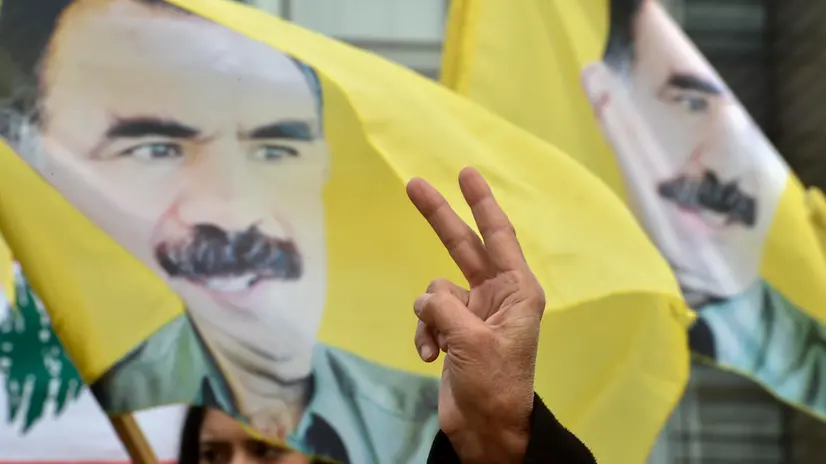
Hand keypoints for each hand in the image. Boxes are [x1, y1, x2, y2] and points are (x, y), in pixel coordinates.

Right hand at [406, 167, 544, 462]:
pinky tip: (430, 356)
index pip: (498, 235)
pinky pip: (427, 316)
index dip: (481, 203)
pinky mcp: (454, 330)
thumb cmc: (495, 384)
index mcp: (517, 290)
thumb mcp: (474, 342)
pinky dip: (424, 334)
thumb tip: (425, 302)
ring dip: (429, 318)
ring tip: (439, 345)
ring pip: (435, 292)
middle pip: (461, 246)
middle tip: (413, 184)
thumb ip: (445, 309)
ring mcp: (473, 312)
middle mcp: (496, 294)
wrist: (485, 428)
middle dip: (438, 218)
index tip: (467, 173)